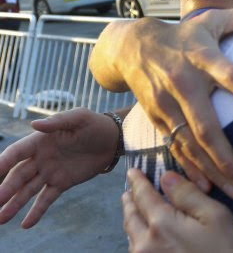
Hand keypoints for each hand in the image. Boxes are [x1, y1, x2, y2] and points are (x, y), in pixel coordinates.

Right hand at [0, 108, 118, 227]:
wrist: (112, 139)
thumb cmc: (94, 124)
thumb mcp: (79, 118)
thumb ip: (58, 121)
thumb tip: (34, 124)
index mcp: (40, 141)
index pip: (16, 153)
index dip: (3, 163)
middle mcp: (40, 158)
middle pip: (18, 175)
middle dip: (5, 189)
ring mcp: (49, 172)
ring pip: (27, 190)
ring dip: (14, 204)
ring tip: (1, 219)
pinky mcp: (61, 183)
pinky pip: (46, 199)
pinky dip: (36, 211)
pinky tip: (26, 224)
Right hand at [100, 6, 232, 196]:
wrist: (132, 46)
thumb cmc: (184, 35)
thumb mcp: (210, 21)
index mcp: (202, 56)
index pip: (230, 74)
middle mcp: (183, 82)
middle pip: (206, 125)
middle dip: (227, 155)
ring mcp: (166, 103)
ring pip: (189, 143)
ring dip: (210, 169)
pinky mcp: (156, 117)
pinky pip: (175, 147)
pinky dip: (189, 168)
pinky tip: (206, 186)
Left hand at [122, 169, 232, 252]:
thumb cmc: (227, 249)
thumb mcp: (215, 215)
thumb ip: (188, 195)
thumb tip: (165, 177)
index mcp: (161, 224)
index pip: (144, 196)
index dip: (138, 182)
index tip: (132, 171)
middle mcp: (145, 245)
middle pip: (131, 217)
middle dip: (130, 201)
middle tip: (129, 191)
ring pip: (131, 236)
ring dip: (131, 219)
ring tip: (134, 210)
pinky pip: (136, 251)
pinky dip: (136, 237)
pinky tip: (142, 234)